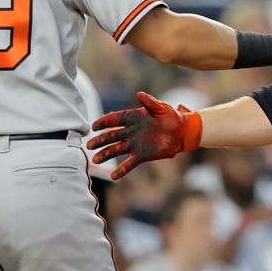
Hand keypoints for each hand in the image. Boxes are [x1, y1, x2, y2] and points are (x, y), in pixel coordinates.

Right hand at [87, 92, 201, 178]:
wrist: (181, 131)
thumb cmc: (170, 116)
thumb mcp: (160, 107)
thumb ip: (149, 102)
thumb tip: (139, 94)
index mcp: (133, 118)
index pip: (115, 119)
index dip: (104, 122)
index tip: (94, 126)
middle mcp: (130, 132)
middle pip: (112, 136)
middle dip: (100, 140)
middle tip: (89, 145)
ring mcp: (135, 144)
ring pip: (117, 150)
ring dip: (106, 154)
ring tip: (96, 159)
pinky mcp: (141, 155)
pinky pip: (129, 163)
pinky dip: (122, 170)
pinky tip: (114, 176)